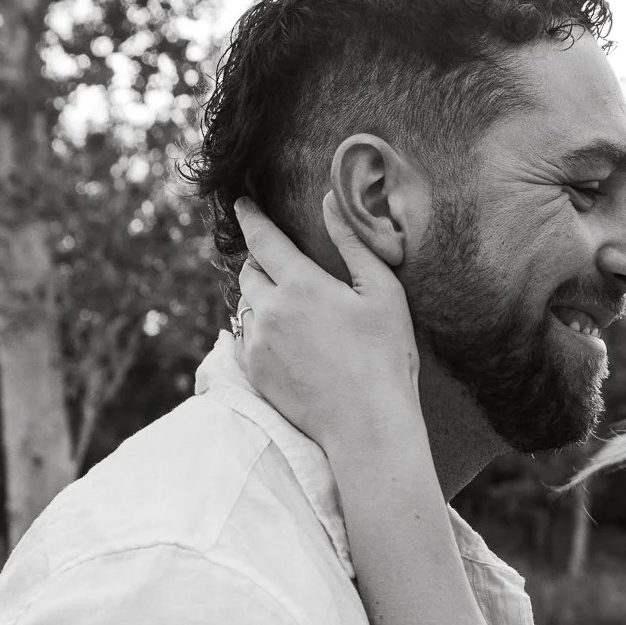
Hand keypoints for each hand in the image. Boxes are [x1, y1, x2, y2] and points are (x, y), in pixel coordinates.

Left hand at [235, 195, 423, 450]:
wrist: (366, 425)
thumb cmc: (385, 357)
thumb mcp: (382, 292)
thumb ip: (353, 243)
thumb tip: (330, 199)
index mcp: (301, 285)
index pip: (263, 239)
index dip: (250, 216)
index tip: (240, 203)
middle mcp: (269, 311)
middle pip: (249, 271)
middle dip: (260, 261)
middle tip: (279, 262)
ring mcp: (257, 344)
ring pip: (246, 305)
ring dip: (260, 296)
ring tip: (286, 304)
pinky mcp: (254, 372)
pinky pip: (244, 338)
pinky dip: (257, 329)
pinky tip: (283, 338)